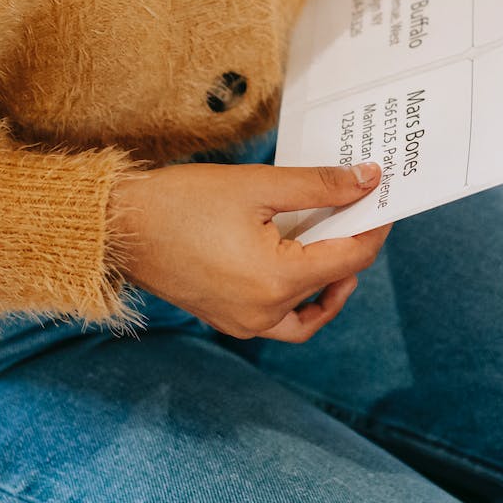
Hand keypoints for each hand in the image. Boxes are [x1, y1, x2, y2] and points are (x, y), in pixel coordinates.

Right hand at [108, 162, 391, 342]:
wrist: (118, 228)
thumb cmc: (181, 202)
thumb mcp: (258, 184)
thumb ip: (319, 185)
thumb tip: (366, 179)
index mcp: (277, 280)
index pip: (351, 257)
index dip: (374, 226)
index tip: (383, 198)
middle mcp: (264, 312)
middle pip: (331, 282)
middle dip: (350, 244)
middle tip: (357, 207)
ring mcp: (244, 323)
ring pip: (308, 312)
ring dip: (329, 281)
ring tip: (332, 242)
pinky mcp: (227, 319)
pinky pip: (280, 320)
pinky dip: (299, 298)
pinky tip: (296, 264)